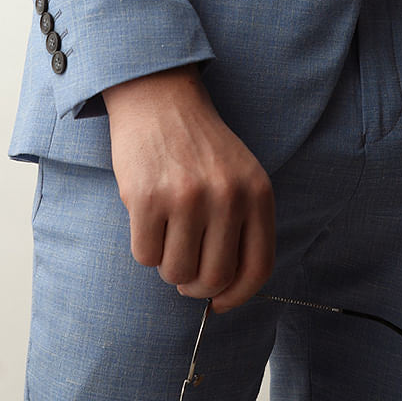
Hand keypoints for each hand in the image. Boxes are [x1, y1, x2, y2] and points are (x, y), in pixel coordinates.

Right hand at [103, 65, 274, 312]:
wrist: (158, 97)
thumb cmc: (197, 144)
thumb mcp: (238, 175)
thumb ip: (242, 225)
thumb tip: (224, 292)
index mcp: (257, 193)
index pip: (257, 269)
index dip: (237, 296)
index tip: (219, 303)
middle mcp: (227, 196)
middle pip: (213, 278)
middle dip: (195, 285)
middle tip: (183, 266)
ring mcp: (187, 197)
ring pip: (176, 272)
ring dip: (167, 263)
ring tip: (166, 232)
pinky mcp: (148, 198)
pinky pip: (145, 255)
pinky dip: (144, 247)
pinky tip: (146, 218)